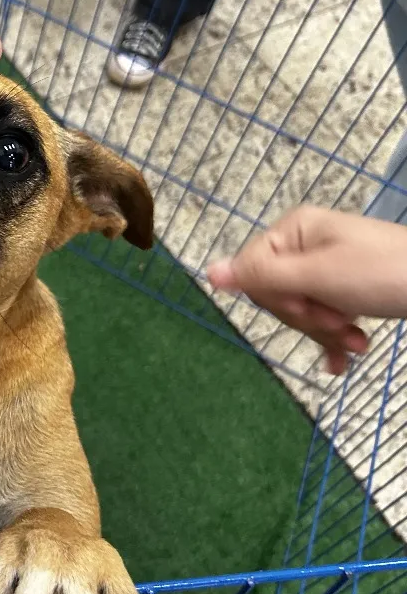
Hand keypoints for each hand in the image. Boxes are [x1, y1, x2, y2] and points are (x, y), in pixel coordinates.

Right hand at [207, 206, 406, 373]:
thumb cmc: (385, 274)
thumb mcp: (319, 275)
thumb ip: (263, 275)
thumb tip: (208, 273)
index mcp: (294, 231)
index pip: (253, 272)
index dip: (278, 300)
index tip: (312, 311)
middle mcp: (306, 244)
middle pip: (277, 293)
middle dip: (309, 319)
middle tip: (341, 327)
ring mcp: (327, 267)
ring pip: (302, 309)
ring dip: (326, 333)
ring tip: (356, 345)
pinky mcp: (348, 288)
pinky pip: (323, 315)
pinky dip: (332, 339)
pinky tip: (341, 362)